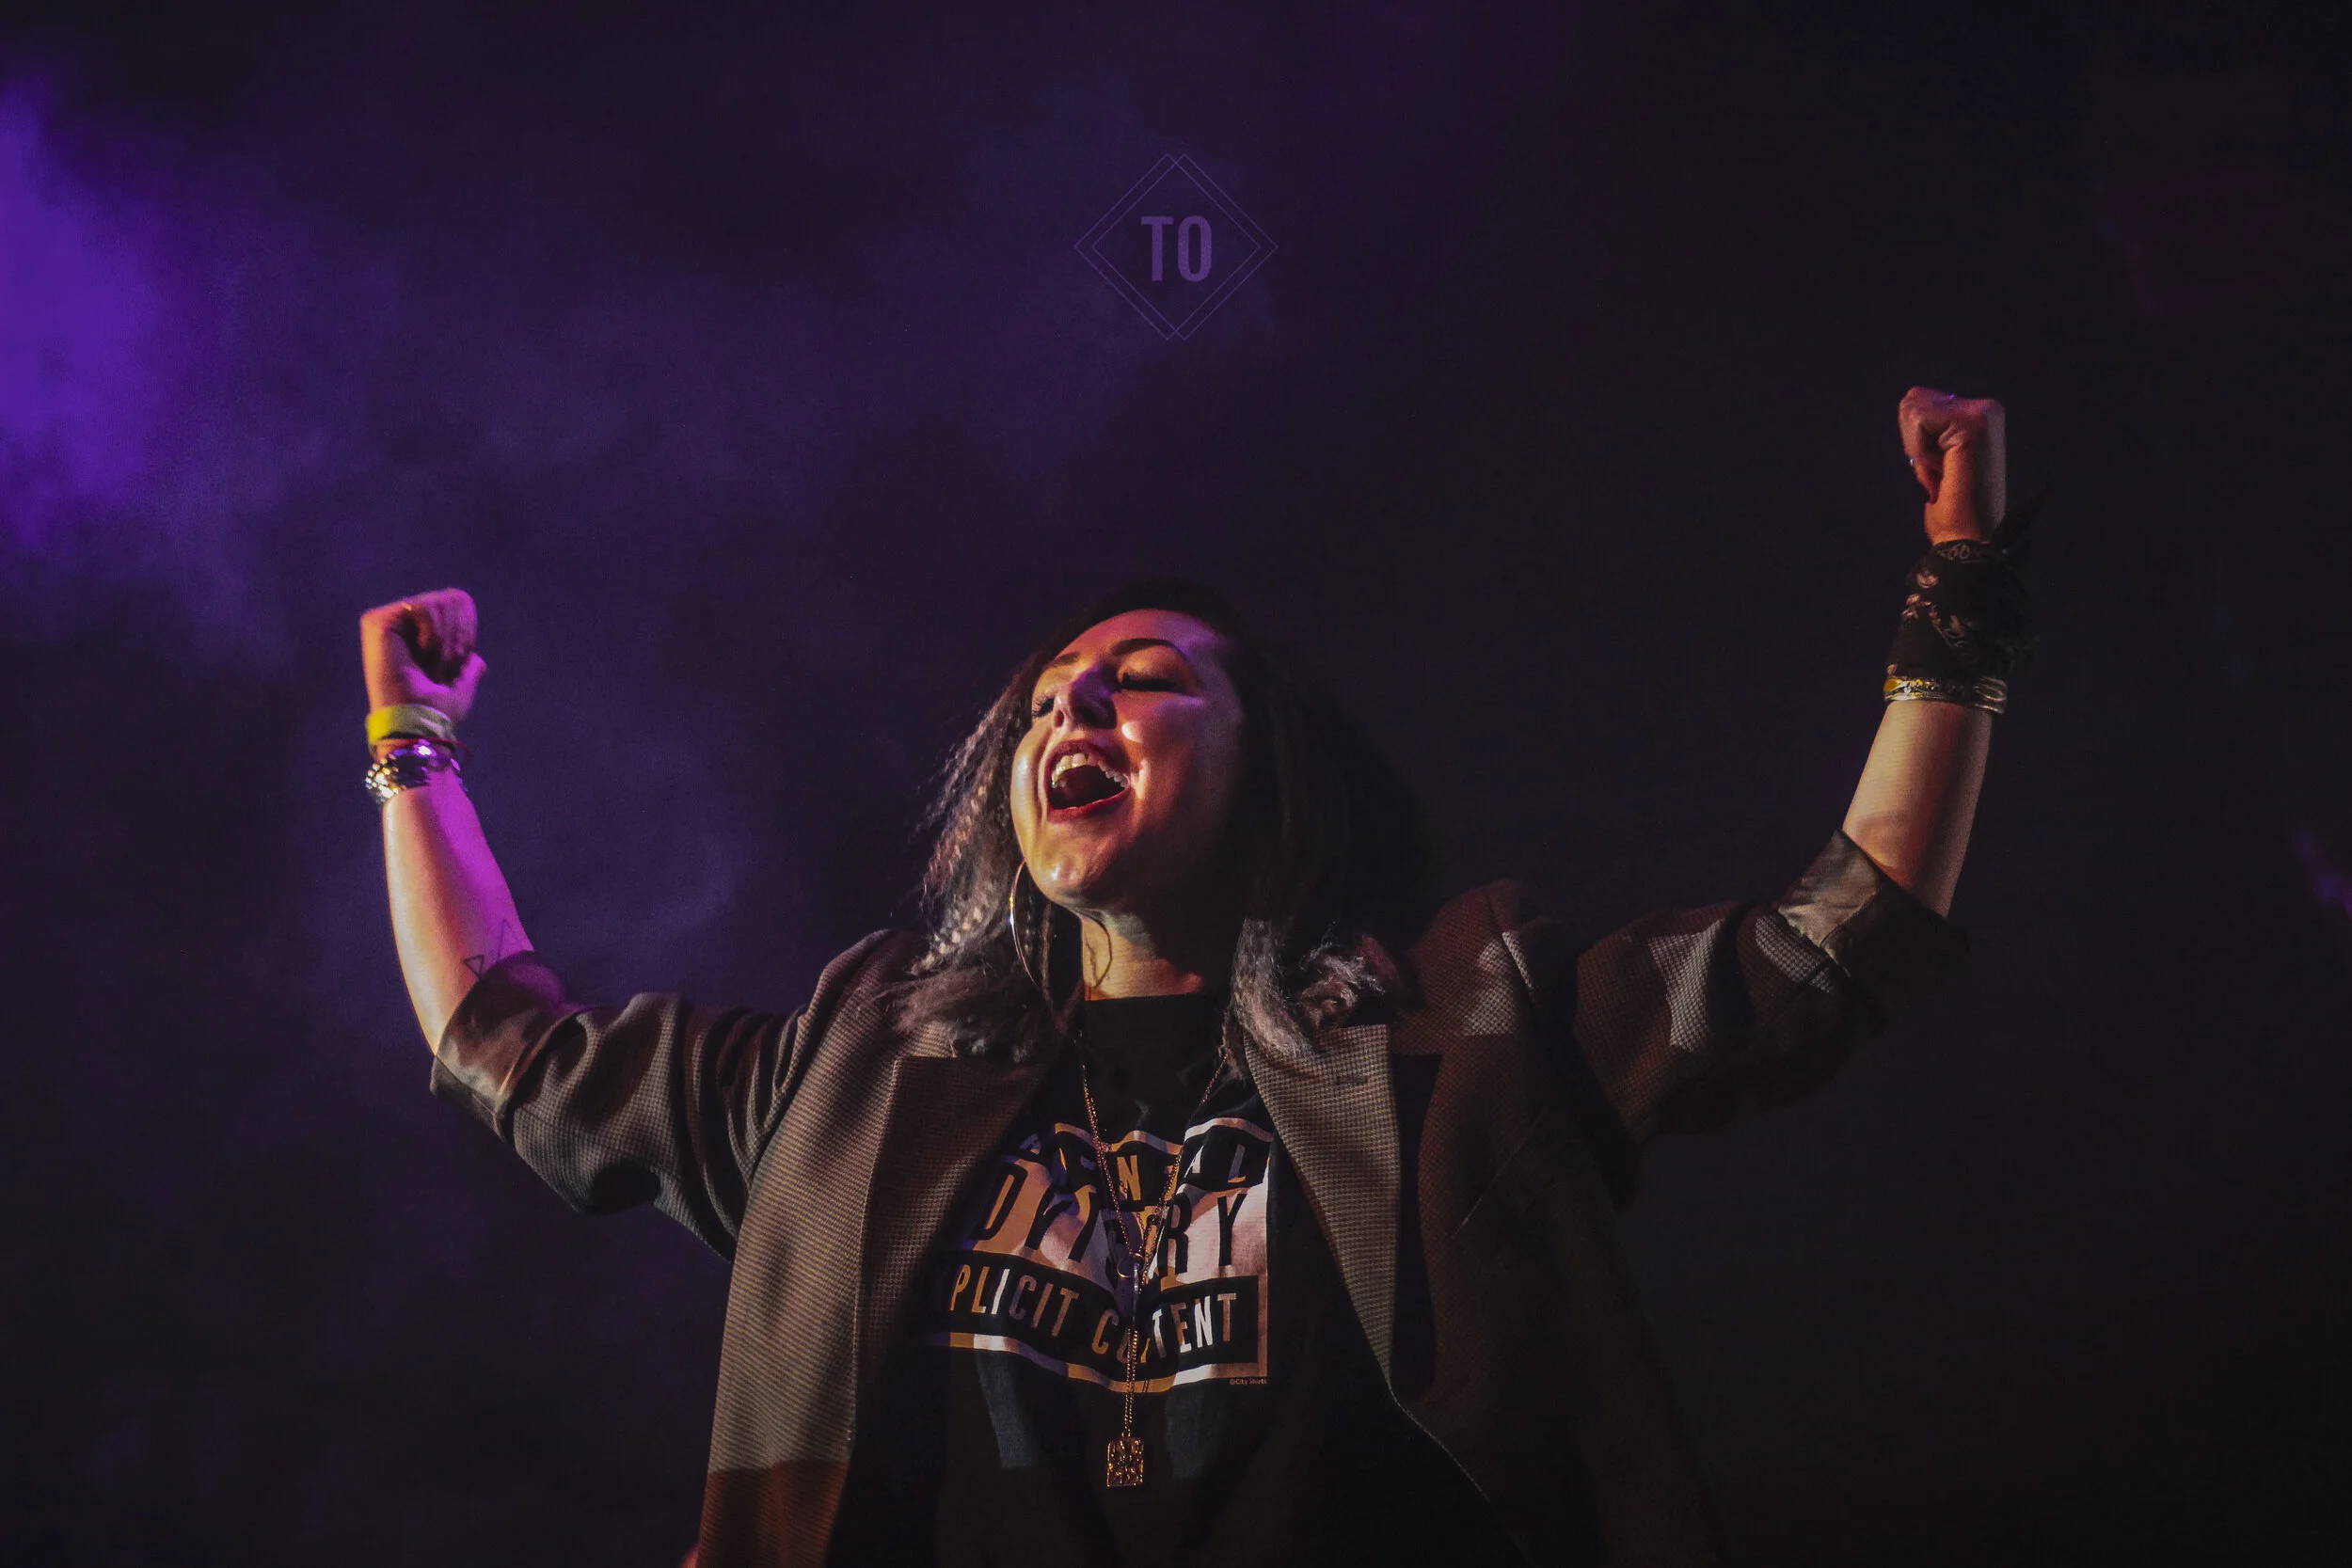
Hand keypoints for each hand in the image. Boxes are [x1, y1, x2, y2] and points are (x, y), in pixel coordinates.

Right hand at [360, 588, 485, 722]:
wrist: (418, 722)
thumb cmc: (437, 710)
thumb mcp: (461, 686)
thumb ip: (468, 669)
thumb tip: (477, 662)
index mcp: (421, 634)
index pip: (459, 602)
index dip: (469, 629)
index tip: (460, 660)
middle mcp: (404, 623)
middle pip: (454, 598)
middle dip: (460, 636)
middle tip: (446, 666)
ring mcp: (389, 620)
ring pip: (439, 602)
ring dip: (446, 641)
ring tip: (434, 665)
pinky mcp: (377, 621)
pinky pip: (423, 607)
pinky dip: (433, 635)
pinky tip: (421, 654)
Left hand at [1899, 386, 2005, 544]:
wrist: (1968, 535)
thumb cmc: (1951, 502)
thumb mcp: (1938, 452)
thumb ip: (1931, 424)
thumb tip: (1912, 397)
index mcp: (1982, 413)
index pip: (1919, 400)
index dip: (1915, 440)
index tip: (1941, 466)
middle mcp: (1988, 408)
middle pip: (1914, 399)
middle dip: (1914, 442)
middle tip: (1941, 471)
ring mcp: (1983, 414)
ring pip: (1914, 410)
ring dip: (1917, 449)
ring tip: (1943, 472)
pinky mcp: (1972, 424)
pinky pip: (1918, 422)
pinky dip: (1920, 451)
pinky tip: (1943, 471)